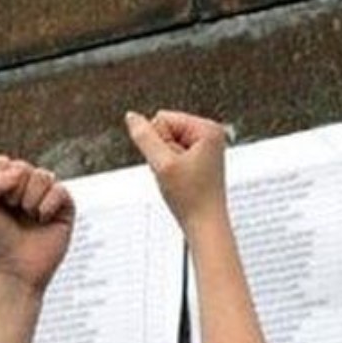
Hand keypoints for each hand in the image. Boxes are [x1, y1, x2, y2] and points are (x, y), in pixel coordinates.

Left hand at [0, 156, 74, 292]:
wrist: (15, 271)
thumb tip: (19, 171)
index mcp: (5, 186)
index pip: (3, 162)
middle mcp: (27, 189)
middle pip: (23, 166)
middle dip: (14, 190)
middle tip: (13, 212)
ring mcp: (47, 197)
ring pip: (43, 175)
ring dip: (31, 198)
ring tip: (29, 216)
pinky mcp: (65, 209)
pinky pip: (61, 190)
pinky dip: (48, 204)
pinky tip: (42, 219)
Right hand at [124, 110, 227, 229]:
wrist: (205, 226)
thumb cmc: (191, 199)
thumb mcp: (162, 165)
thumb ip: (144, 137)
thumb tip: (131, 116)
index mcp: (208, 128)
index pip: (162, 118)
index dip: (158, 143)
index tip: (174, 165)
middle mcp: (210, 134)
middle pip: (165, 130)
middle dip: (161, 153)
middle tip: (176, 175)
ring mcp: (206, 147)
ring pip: (166, 144)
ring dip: (165, 162)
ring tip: (179, 180)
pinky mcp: (200, 159)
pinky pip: (173, 156)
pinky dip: (170, 169)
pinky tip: (181, 182)